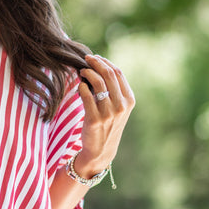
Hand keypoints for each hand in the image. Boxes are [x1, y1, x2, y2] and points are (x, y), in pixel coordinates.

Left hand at [76, 53, 134, 175]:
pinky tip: (79, 86)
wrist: (101, 151)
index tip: (95, 58)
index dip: (105, 62)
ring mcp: (109, 113)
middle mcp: (121, 106)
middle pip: (109, 74)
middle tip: (86, 59)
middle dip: (96, 63)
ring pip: (98, 83)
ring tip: (81, 72)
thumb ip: (113, 90)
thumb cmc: (108, 125)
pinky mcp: (94, 120)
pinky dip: (81, 87)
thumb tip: (98, 67)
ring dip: (88, 73)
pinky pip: (86, 96)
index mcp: (129, 100)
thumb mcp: (118, 108)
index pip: (118, 73)